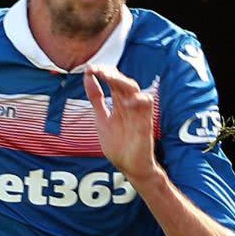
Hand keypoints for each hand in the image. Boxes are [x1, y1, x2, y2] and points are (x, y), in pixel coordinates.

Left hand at [82, 65, 158, 182]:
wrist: (130, 167)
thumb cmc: (119, 145)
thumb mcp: (101, 119)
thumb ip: (96, 99)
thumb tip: (87, 76)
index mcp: (119, 103)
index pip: (113, 80)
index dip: (103, 72)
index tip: (89, 68)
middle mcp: (129, 105)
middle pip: (123, 82)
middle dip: (111, 74)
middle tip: (97, 69)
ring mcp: (138, 114)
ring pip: (134, 90)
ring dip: (122, 82)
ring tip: (108, 77)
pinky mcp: (145, 125)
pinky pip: (147, 107)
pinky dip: (140, 100)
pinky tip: (127, 98)